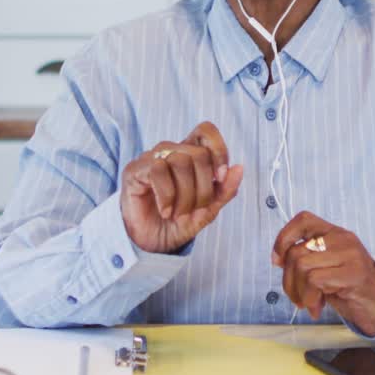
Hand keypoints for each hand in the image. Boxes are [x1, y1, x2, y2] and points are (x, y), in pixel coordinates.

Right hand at [121, 122, 242, 253]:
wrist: (151, 244)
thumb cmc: (178, 223)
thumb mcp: (208, 210)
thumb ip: (225, 190)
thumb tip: (239, 168)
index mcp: (190, 154)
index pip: (206, 131)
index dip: (218, 151)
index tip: (220, 178)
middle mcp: (171, 151)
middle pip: (199, 154)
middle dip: (203, 188)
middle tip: (195, 210)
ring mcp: (151, 158)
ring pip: (180, 161)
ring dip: (185, 195)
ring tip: (179, 214)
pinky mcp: (135, 170)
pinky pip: (158, 171)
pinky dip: (167, 196)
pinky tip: (166, 211)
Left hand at [272, 212, 374, 336]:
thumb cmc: (346, 288)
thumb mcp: (323, 267)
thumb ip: (305, 258)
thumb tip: (279, 260)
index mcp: (335, 233)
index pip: (303, 219)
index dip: (283, 238)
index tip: (278, 261)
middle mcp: (343, 238)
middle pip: (296, 252)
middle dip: (289, 281)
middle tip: (298, 298)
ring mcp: (350, 254)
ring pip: (303, 266)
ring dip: (299, 292)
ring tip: (309, 304)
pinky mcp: (354, 273)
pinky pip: (315, 281)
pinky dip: (310, 298)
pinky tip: (317, 308)